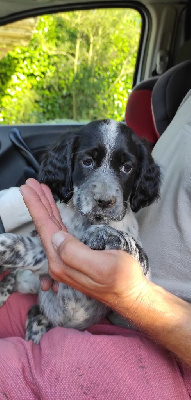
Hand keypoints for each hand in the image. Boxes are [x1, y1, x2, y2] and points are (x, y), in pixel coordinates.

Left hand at [20, 179, 190, 365]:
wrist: (132, 295)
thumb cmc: (122, 280)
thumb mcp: (101, 266)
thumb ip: (75, 253)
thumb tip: (56, 236)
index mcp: (62, 263)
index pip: (45, 228)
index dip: (36, 207)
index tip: (27, 189)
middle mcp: (60, 262)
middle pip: (45, 226)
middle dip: (38, 204)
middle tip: (30, 185)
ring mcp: (66, 260)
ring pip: (52, 228)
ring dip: (45, 208)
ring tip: (39, 191)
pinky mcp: (75, 256)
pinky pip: (60, 232)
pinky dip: (55, 218)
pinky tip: (53, 211)